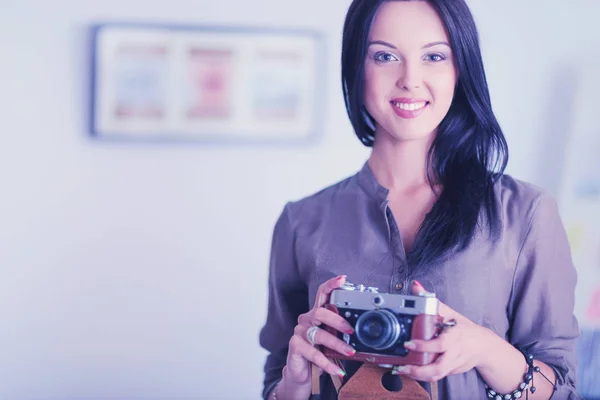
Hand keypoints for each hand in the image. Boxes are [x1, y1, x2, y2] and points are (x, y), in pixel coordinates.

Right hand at [280, 275, 355, 394]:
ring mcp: (299, 332)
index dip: (331, 285)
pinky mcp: (295, 346)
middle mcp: (307, 319)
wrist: (302, 373)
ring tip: (349, 352)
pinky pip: (313, 353)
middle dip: (337, 320)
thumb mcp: (333, 340)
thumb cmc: (320, 352)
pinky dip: (327, 363)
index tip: (343, 279)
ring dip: (336, 344)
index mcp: (317, 314)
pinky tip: (338, 370)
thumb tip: (362, 332)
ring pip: (318, 334)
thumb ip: (342, 333)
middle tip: (351, 330)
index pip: (322, 294)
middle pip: (320, 312)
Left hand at [391, 281, 488, 382]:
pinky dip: (423, 376)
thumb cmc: (464, 329)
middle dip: (419, 370)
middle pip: (438, 368)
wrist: (484, 347)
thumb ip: (430, 301)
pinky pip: (436, 377)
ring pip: (436, 376)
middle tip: (403, 366)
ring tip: (403, 371)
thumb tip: (416, 286)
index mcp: (454, 338)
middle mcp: (454, 354)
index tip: (409, 343)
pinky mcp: (450, 371)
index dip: (424, 346)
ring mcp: (452, 365)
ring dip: (418, 376)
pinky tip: (411, 373)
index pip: (440, 344)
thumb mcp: (449, 313)